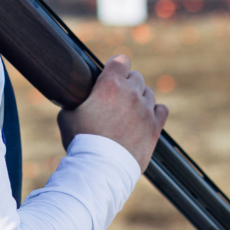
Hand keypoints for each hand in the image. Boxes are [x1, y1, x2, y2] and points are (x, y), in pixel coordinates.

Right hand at [57, 55, 168, 171]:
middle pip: (136, 76)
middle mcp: (130, 93)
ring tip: (129, 110)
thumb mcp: (67, 114)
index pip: (121, 60)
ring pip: (148, 92)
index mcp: (110, 84)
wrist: (99, 169)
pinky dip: (154, 111)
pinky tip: (145, 117)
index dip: (115, 65)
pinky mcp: (154, 128)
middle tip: (116, 97)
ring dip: (139, 97)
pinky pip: (162, 110)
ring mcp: (145, 110)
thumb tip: (75, 98)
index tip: (112, 72)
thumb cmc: (81, 142)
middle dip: (127, 83)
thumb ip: (76, 100)